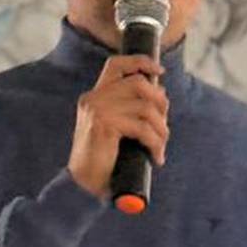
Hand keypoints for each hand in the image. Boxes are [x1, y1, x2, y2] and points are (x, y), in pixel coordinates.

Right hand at [67, 55, 168, 199]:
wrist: (82, 184)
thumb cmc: (102, 159)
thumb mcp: (115, 127)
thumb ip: (129, 109)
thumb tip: (161, 95)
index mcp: (94, 96)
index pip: (117, 64)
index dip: (141, 62)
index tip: (160, 71)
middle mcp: (94, 98)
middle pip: (138, 83)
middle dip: (160, 101)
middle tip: (164, 123)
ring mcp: (98, 110)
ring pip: (145, 107)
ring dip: (161, 128)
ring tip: (161, 145)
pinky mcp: (105, 126)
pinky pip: (142, 128)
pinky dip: (155, 143)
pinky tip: (156, 155)